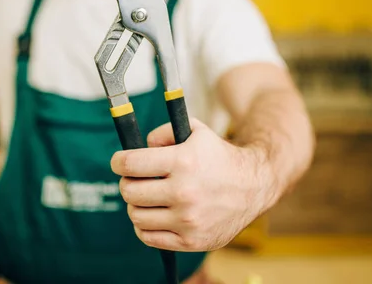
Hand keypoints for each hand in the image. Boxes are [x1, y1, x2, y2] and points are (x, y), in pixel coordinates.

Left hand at [110, 119, 273, 251]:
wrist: (254, 185)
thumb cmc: (218, 157)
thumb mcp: (195, 131)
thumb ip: (163, 133)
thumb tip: (138, 148)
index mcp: (183, 162)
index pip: (130, 164)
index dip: (118, 162)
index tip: (118, 162)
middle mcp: (185, 192)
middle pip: (129, 191)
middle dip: (127, 182)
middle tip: (134, 180)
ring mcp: (188, 220)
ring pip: (136, 215)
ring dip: (136, 205)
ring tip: (147, 197)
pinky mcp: (192, 240)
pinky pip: (149, 237)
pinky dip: (144, 226)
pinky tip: (153, 214)